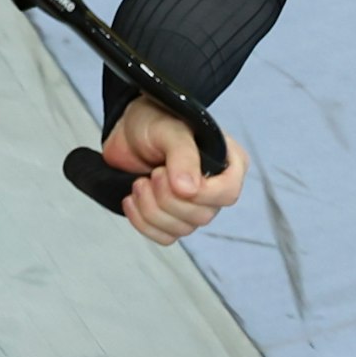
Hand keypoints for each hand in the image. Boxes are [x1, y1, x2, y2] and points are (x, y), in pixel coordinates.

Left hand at [98, 99, 248, 245]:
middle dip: (166, 197)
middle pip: (201, 216)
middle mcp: (216, 187)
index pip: (228, 193)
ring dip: (151, 209)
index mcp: (229, 162)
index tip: (165, 172)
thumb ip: (183, 156)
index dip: (199, 192)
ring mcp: (195, 206)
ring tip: (139, 182)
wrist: (126, 129)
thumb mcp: (170, 129)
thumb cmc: (154, 119)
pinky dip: (143, 222)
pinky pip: (165, 237)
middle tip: (152, 172)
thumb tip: (189, 190)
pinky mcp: (172, 218)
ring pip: (182, 230)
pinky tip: (131, 199)